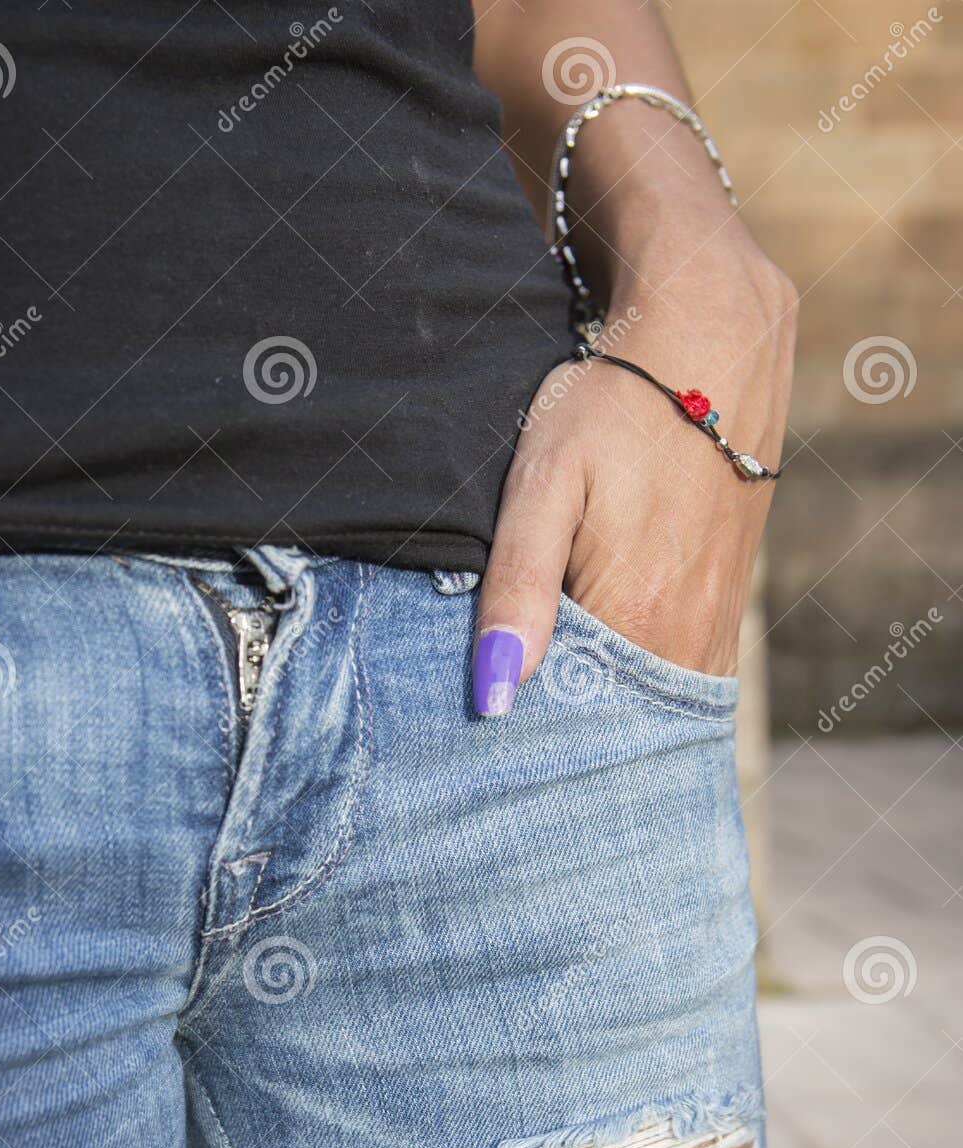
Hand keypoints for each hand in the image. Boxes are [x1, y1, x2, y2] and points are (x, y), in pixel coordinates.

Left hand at [471, 225, 797, 715]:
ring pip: (651, 709)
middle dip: (564, 737)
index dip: (527, 737)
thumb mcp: (543, 485)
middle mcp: (688, 638)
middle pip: (616, 725)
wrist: (711, 341)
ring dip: (601, 715)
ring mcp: (717, 625)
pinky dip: (639, 692)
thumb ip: (517, 588)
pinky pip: (682, 680)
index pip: (574, 724)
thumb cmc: (613, 405)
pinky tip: (601, 683)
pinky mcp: (728, 607)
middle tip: (505, 743)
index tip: (482, 742)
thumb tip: (494, 693)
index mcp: (638, 620)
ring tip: (549, 711)